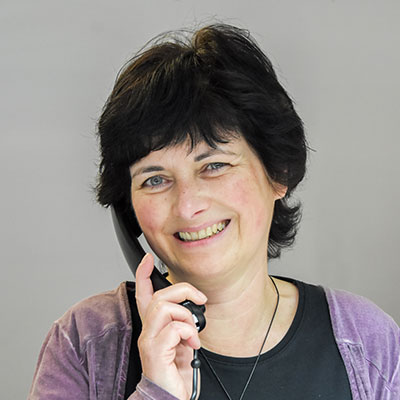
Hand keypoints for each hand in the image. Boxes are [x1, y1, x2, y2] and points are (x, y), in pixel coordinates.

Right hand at [135, 253, 206, 398]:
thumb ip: (181, 324)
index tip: (147, 259)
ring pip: (164, 308)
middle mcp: (147, 331)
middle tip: (200, 299)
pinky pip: (174, 329)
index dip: (143, 274)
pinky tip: (192, 345)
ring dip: (186, 317)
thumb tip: (193, 309)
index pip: (142, 294)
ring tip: (193, 333)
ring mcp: (149, 341)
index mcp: (153, 327)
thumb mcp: (181, 342)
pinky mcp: (155, 352)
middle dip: (183, 290)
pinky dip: (189, 333)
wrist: (168, 397)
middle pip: (158, 296)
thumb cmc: (174, 372)